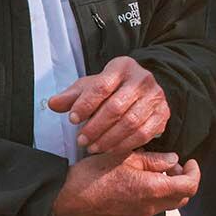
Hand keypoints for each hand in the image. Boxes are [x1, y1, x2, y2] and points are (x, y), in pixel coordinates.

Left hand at [48, 56, 168, 155]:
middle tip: (80, 140)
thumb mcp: (90, 86)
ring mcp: (156, 97)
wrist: (141, 91)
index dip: (85, 105)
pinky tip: (109, 149)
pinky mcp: (163, 114)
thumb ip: (72, 96)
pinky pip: (143, 134)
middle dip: (95, 127)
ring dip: (108, 139)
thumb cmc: (112, 89)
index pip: (102, 86)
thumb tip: (52, 104)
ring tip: (92, 147)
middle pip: (116, 107)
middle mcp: (143, 79)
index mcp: (123, 66)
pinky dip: (124, 145)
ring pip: (130, 123)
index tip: (72, 119)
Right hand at [51, 150, 200, 215]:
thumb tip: (173, 160)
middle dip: (181, 180)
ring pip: (165, 205)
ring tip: (151, 172)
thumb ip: (153, 159)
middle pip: (181, 198)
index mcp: (152, 189)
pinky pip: (149, 211)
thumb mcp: (124, 157)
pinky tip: (137, 185)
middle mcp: (149, 208)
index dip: (194, 173)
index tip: (189, 163)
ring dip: (166, 189)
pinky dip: (151, 198)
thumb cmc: (91, 176)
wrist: (65, 200)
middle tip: (171, 165)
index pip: (189, 186)